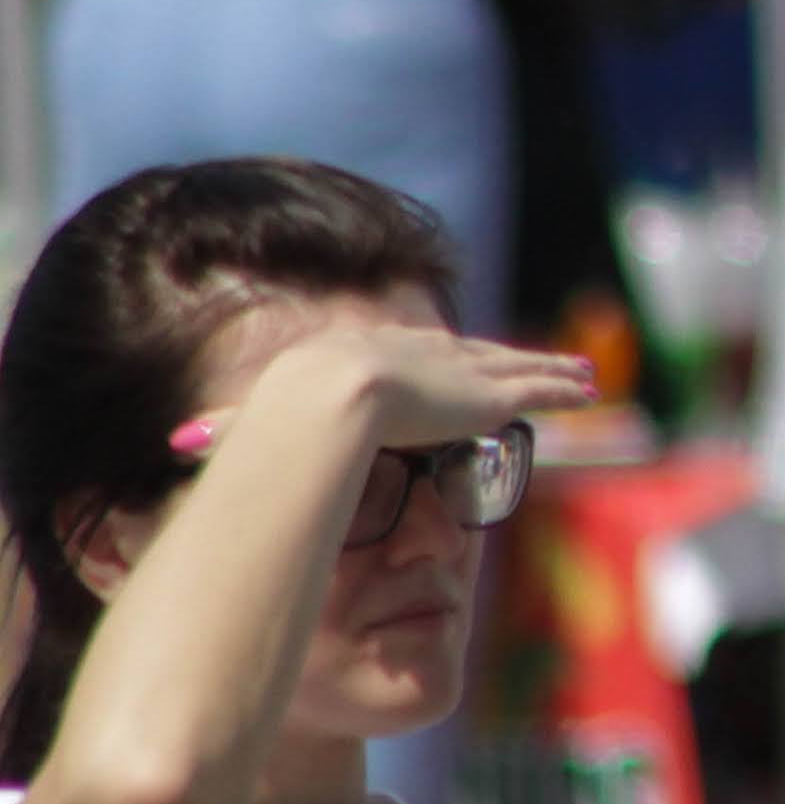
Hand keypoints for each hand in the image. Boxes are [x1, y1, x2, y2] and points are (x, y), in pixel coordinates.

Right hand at [209, 321, 596, 460]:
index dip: (440, 362)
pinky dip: (564, 387)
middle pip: (476, 355)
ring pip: (518, 368)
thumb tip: (174, 449)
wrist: (327, 397)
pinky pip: (539, 389)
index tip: (454, 365)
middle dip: (508, 358)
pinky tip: (590, 388)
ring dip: (551, 369)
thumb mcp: (258, 423)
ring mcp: (459, 372)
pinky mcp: (488, 395)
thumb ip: (232, 436)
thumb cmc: (284, 413)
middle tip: (537, 361)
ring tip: (583, 372)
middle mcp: (424, 354)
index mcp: (373, 355)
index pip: (417, 357)